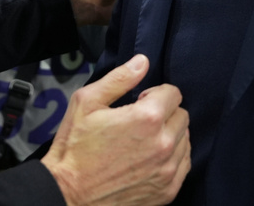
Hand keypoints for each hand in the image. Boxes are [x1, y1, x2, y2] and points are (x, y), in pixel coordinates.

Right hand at [41, 54, 190, 205]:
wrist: (69, 194)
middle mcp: (164, 144)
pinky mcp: (167, 190)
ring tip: (143, 140)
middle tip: (140, 120)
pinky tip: (149, 157)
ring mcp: (168, 170)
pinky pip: (184, 164)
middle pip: (182, 116)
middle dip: (165, 112)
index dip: (155, 93)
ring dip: (169, 135)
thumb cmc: (75, 147)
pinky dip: (172, 157)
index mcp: (147, 118)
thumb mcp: (87, 102)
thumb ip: (119, 79)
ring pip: (185, 140)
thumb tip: (142, 62)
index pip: (174, 93)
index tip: (140, 101)